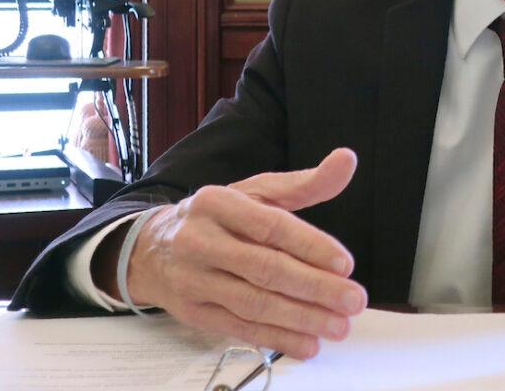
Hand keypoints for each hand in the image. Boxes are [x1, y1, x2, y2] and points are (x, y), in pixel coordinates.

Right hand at [114, 148, 366, 358]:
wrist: (152, 249)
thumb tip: (347, 160)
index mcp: (217, 203)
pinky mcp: (192, 313)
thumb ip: (304, 183)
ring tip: (338, 325)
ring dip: (301, 318)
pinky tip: (307, 344)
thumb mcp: (254, 191)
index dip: (310, 246)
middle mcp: (199, 241)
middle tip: (353, 300)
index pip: (270, 226)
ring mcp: (192, 280)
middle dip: (315, 288)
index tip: (345, 264)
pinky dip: (277, 339)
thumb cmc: (216, 218)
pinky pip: (240, 328)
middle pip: (264, 269)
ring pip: (254, 303)